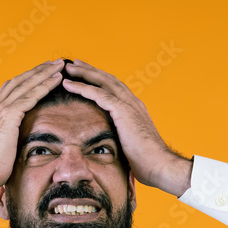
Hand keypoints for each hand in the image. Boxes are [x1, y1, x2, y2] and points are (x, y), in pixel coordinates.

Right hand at [0, 59, 66, 191]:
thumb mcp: (2, 143)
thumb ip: (10, 134)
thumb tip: (20, 137)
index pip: (13, 87)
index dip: (28, 78)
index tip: (42, 72)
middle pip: (20, 80)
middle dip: (38, 70)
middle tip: (54, 62)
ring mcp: (1, 108)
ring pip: (27, 83)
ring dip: (44, 73)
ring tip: (59, 65)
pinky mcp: (9, 114)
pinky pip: (31, 95)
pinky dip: (44, 85)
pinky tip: (56, 80)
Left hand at [61, 59, 190, 194]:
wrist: (158, 164)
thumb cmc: (145, 161)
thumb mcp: (130, 144)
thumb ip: (120, 138)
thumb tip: (108, 145)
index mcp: (135, 109)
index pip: (115, 88)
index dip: (100, 80)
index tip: (86, 75)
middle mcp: (133, 102)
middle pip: (108, 80)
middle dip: (91, 71)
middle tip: (74, 64)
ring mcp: (129, 104)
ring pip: (102, 82)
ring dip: (84, 73)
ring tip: (69, 69)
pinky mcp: (122, 110)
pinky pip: (98, 94)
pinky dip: (82, 87)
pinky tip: (69, 84)